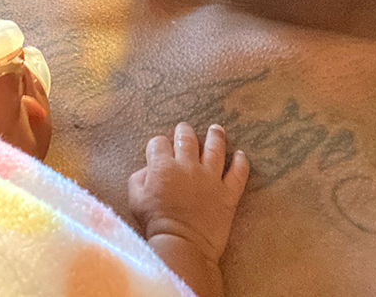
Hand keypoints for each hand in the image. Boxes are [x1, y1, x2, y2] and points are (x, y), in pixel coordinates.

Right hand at [129, 123, 248, 264]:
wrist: (182, 246)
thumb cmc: (156, 224)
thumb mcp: (135, 200)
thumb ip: (139, 178)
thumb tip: (149, 168)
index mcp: (163, 167)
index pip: (159, 143)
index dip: (158, 146)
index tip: (159, 151)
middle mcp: (187, 166)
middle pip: (186, 138)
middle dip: (184, 131)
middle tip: (184, 129)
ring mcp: (210, 178)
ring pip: (214, 148)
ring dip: (215, 136)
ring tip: (216, 129)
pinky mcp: (227, 193)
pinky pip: (238, 173)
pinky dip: (240, 162)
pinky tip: (240, 154)